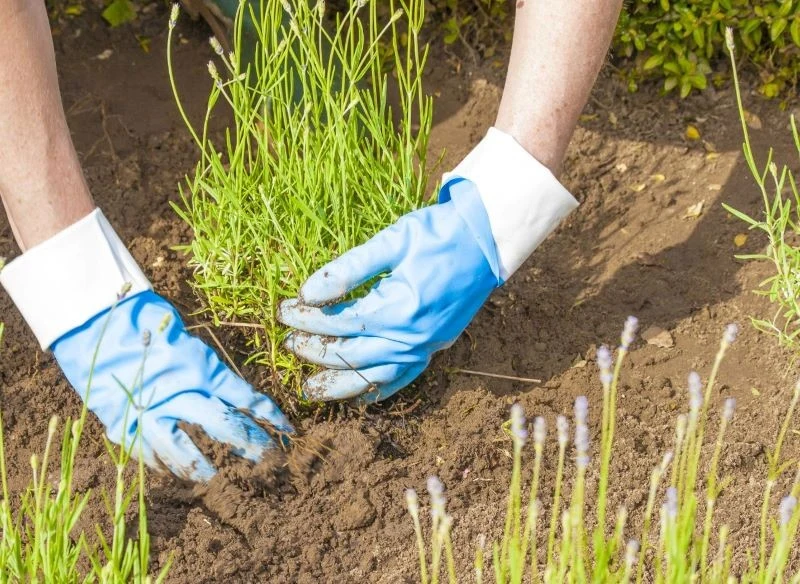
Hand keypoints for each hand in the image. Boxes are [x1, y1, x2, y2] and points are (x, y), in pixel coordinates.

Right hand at [1, 209, 290, 481]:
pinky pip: (150, 453)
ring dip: (204, 467)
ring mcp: (152, 413)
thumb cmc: (143, 320)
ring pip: (186, 451)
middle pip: (226, 427)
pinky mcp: (124, 425)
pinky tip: (173, 471)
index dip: (270, 416)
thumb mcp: (185, 339)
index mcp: (201, 369)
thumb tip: (225, 391)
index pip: (246, 398)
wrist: (95, 322)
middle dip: (250, 445)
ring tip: (214, 477)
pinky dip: (163, 463)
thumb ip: (205, 369)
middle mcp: (182, 394)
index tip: (289, 430)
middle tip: (267, 458)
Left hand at [278, 178, 499, 402]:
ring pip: (375, 376)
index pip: (339, 322)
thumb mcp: (392, 241)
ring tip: (310, 389)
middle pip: (351, 354)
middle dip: (315, 351)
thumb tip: (308, 292)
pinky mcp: (435, 347)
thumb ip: (349, 269)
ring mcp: (426, 346)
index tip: (284, 310)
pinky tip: (358, 396)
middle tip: (288, 345)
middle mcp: (411, 336)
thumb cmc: (438, 234)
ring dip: (339, 385)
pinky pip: (403, 378)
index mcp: (398, 307)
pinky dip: (379, 389)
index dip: (307, 319)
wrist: (486, 241)